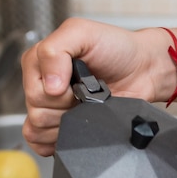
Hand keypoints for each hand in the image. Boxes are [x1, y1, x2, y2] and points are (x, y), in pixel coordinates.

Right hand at [21, 19, 173, 155]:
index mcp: (41, 63)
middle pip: (36, 113)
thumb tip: (49, 86)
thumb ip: (55, 50)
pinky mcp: (71, 128)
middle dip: (63, 108)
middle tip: (84, 96)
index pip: (32, 90)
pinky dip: (55, 143)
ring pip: (40, 130)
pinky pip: (44, 144)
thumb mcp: (82, 33)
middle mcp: (45, 87)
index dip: (55, 93)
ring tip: (84, 110)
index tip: (75, 83)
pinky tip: (73, 132)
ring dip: (65, 125)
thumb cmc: (116, 48)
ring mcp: (58, 110)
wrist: (143, 70)